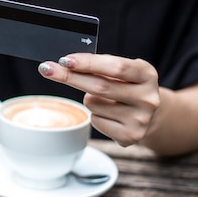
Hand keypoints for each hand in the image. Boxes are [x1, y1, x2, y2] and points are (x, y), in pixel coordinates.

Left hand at [38, 53, 159, 146]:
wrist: (148, 113)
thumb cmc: (127, 84)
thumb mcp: (121, 71)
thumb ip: (99, 65)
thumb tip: (66, 64)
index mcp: (147, 74)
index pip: (116, 67)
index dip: (88, 63)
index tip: (65, 60)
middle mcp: (148, 98)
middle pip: (100, 87)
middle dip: (70, 77)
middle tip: (48, 69)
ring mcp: (141, 119)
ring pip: (93, 104)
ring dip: (89, 98)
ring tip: (105, 99)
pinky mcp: (130, 136)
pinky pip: (96, 121)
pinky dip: (95, 115)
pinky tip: (110, 114)